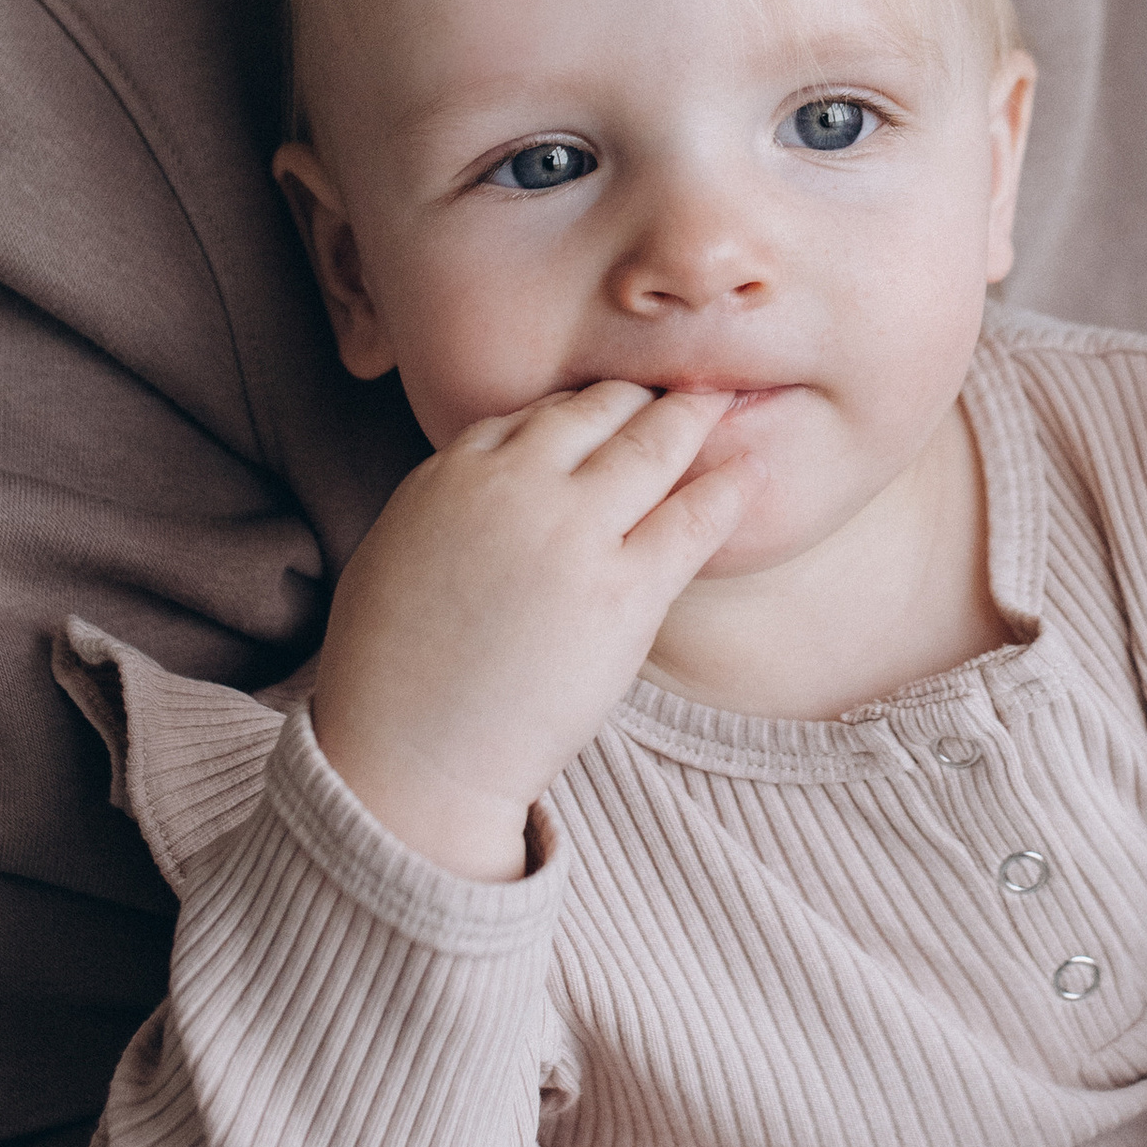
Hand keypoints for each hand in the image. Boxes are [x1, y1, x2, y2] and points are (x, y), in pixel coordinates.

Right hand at [309, 382, 758, 878]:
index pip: (532, 415)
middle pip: (596, 412)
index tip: (611, 408)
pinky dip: (728, 487)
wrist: (411, 758)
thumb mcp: (396, 556)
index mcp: (450, 476)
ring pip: (650, 448)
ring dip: (693, 417)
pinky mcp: (624, 590)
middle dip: (643, 396)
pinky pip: (693, 520)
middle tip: (681, 388)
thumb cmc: (393, 678)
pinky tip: (754, 470)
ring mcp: (574, 534)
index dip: (579, 409)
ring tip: (723, 401)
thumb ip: (451, 507)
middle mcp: (514, 488)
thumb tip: (488, 488)